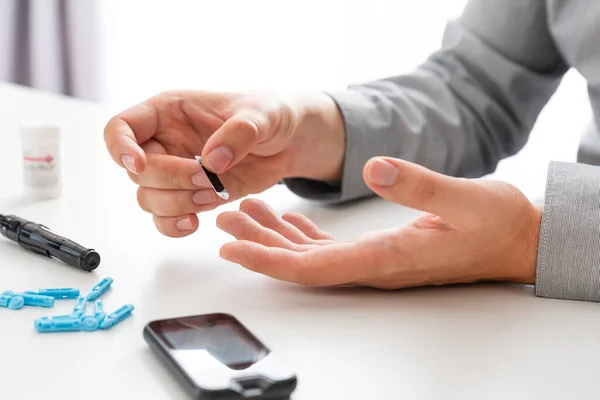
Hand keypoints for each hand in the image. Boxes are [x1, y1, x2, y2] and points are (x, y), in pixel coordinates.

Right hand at [104, 90, 343, 236]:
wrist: (287, 142)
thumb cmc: (269, 115)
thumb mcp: (262, 114)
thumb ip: (239, 131)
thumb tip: (212, 161)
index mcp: (169, 112)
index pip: (120, 127)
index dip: (120, 148)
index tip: (140, 163)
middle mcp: (164, 143)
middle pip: (137, 172)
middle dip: (169, 180)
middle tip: (207, 179)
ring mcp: (176, 172)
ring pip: (148, 199)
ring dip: (175, 205)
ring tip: (212, 196)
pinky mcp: (191, 196)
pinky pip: (165, 219)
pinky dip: (174, 226)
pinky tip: (196, 222)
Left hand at [216, 158, 541, 287]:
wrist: (518, 240)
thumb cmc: (496, 223)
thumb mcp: (464, 198)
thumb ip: (418, 185)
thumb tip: (374, 168)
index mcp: (387, 258)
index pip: (315, 268)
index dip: (270, 261)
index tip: (234, 250)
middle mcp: (374, 266)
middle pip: (302, 264)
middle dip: (259, 246)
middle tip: (224, 222)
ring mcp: (375, 261)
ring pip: (310, 256)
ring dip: (274, 237)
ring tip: (243, 214)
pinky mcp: (379, 250)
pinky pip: (328, 247)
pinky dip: (300, 234)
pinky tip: (283, 219)